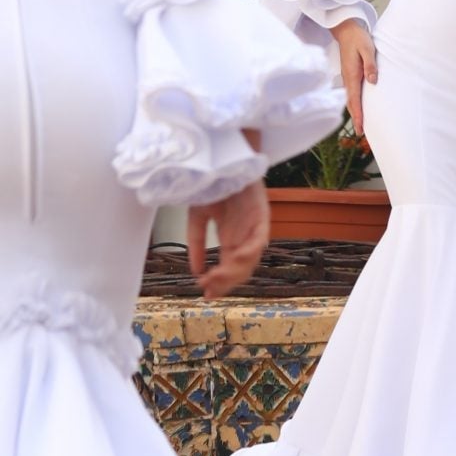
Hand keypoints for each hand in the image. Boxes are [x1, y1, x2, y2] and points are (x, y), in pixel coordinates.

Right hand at [188, 180, 269, 300]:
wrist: (220, 160)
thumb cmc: (212, 186)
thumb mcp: (198, 217)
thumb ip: (197, 243)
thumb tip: (194, 272)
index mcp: (231, 239)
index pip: (228, 268)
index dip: (219, 283)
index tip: (206, 294)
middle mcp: (244, 238)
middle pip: (240, 269)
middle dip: (225, 282)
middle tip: (209, 289)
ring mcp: (254, 228)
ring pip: (250, 259)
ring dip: (234, 271)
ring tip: (217, 277)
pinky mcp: (261, 215)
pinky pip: (259, 239)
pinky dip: (249, 251)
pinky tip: (234, 259)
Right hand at [334, 19, 377, 140]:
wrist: (346, 30)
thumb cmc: (358, 39)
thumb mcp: (367, 49)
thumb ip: (370, 65)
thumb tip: (373, 81)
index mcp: (352, 74)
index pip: (354, 99)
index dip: (357, 114)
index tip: (360, 128)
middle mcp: (348, 79)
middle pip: (351, 102)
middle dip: (356, 117)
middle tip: (361, 133)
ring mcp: (348, 77)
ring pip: (350, 98)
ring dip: (355, 111)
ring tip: (361, 124)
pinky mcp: (350, 74)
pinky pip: (352, 93)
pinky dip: (354, 103)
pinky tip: (358, 106)